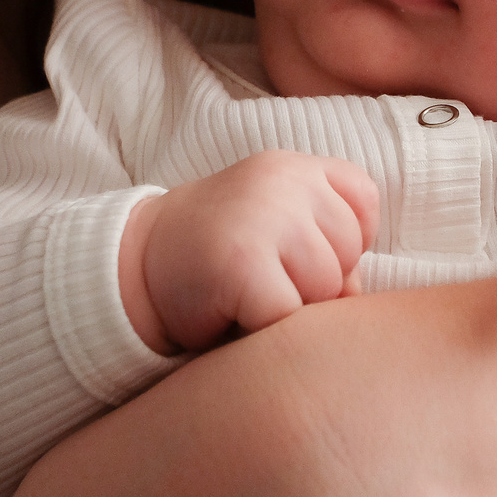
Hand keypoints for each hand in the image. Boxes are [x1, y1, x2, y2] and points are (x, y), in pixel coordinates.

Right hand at [119, 150, 378, 353]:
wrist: (133, 267)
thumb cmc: (217, 257)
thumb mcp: (277, 224)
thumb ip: (327, 242)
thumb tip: (355, 293)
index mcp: (293, 166)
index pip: (364, 202)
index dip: (340, 242)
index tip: (291, 251)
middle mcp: (282, 181)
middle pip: (349, 253)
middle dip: (316, 283)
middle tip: (260, 277)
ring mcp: (263, 218)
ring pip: (326, 289)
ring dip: (290, 309)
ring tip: (247, 294)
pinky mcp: (243, 264)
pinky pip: (288, 318)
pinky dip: (263, 331)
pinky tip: (232, 313)